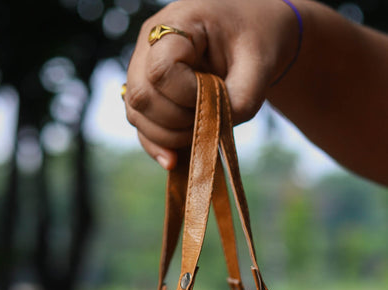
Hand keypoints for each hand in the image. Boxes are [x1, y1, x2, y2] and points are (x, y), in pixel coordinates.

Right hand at [124, 0, 299, 168]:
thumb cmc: (255, 41)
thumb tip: (206, 137)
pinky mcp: (147, 93)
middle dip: (174, 121)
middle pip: (140, 96)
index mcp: (178, 23)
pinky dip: (158, 145)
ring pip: (136, 114)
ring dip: (166, 136)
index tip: (214, 95)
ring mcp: (143, 69)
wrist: (251, 36)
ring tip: (199, 133)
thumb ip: (240, 101)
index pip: (160, 70)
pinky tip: (174, 160)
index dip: (184, 96)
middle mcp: (149, 44)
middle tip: (208, 119)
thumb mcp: (258, 68)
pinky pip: (141, 125)